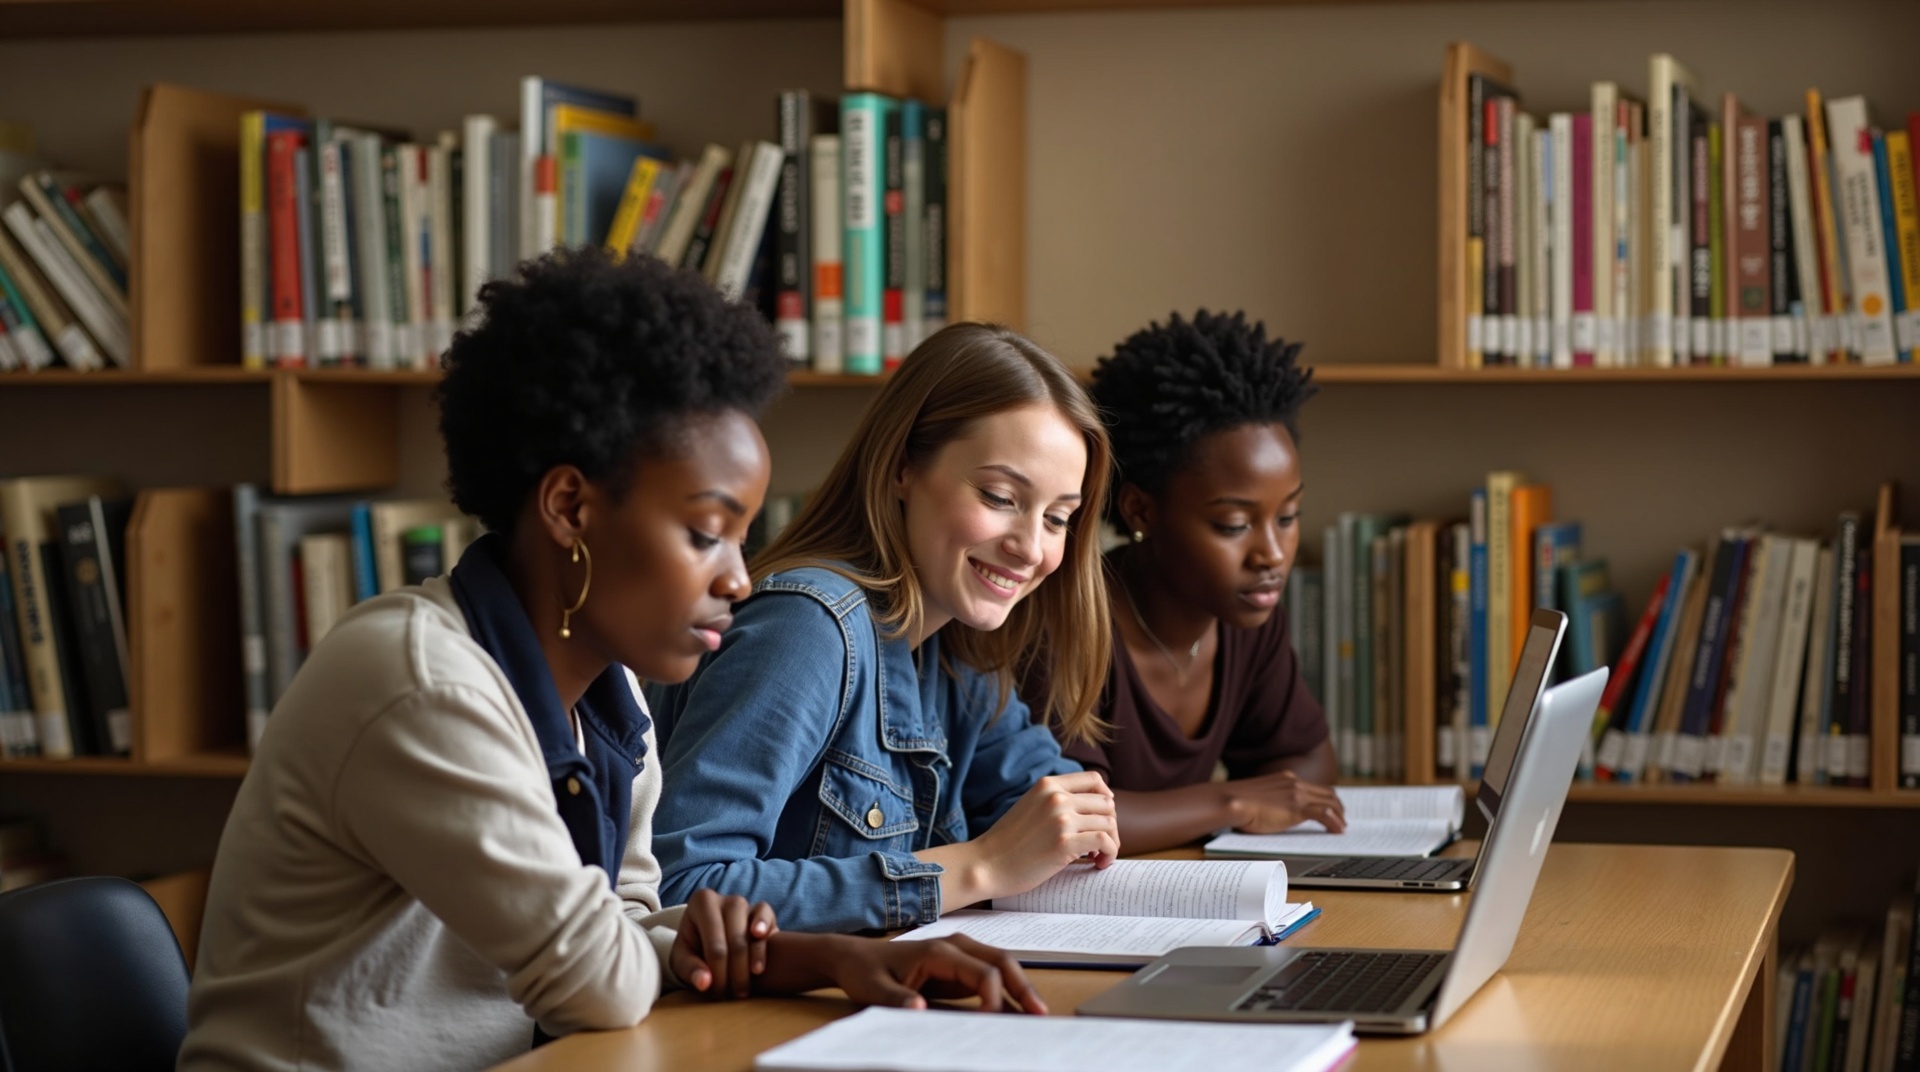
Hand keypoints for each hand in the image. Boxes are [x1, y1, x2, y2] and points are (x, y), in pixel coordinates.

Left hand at [669, 888, 777, 999]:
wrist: (709, 946)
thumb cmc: (693, 952)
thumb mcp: (683, 962)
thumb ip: (690, 971)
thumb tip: (705, 982)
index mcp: (700, 904)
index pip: (714, 944)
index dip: (719, 972)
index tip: (718, 992)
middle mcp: (723, 899)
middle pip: (734, 938)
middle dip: (737, 970)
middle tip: (735, 994)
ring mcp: (743, 902)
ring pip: (750, 928)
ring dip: (753, 956)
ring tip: (753, 977)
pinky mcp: (761, 909)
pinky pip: (765, 913)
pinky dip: (765, 924)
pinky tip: (762, 937)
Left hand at [822, 933, 1047, 1013]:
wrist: (854, 956)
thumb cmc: (864, 971)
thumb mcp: (873, 989)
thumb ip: (896, 1000)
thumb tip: (919, 1010)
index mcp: (939, 951)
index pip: (983, 972)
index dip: (994, 998)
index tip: (991, 1025)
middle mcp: (956, 946)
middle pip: (1002, 962)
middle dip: (1024, 987)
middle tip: (1041, 1014)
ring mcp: (960, 954)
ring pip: (1002, 967)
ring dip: (1020, 989)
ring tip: (1038, 1015)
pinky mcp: (959, 966)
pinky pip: (990, 977)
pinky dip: (1006, 993)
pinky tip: (1016, 1013)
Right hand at [968, 771, 1119, 898]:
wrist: (985, 864)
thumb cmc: (1007, 842)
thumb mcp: (1030, 806)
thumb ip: (1055, 801)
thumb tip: (1091, 808)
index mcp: (1048, 785)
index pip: (1095, 780)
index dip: (1106, 799)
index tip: (1102, 817)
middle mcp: (1057, 797)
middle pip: (1106, 804)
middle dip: (1110, 825)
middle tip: (1101, 845)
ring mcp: (1061, 819)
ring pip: (1109, 823)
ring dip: (1112, 842)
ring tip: (1098, 856)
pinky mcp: (1064, 843)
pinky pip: (1105, 841)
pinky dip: (1110, 853)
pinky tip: (1098, 863)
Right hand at [1225, 772, 1346, 833]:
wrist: (1231, 801)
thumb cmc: (1237, 803)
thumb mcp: (1258, 798)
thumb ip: (1271, 801)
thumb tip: (1272, 813)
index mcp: (1286, 778)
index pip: (1314, 787)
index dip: (1326, 799)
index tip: (1330, 809)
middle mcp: (1295, 782)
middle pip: (1327, 793)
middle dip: (1338, 807)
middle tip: (1341, 820)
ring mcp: (1297, 794)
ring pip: (1330, 802)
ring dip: (1340, 816)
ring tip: (1342, 827)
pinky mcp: (1297, 807)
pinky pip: (1325, 814)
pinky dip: (1335, 822)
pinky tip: (1338, 831)